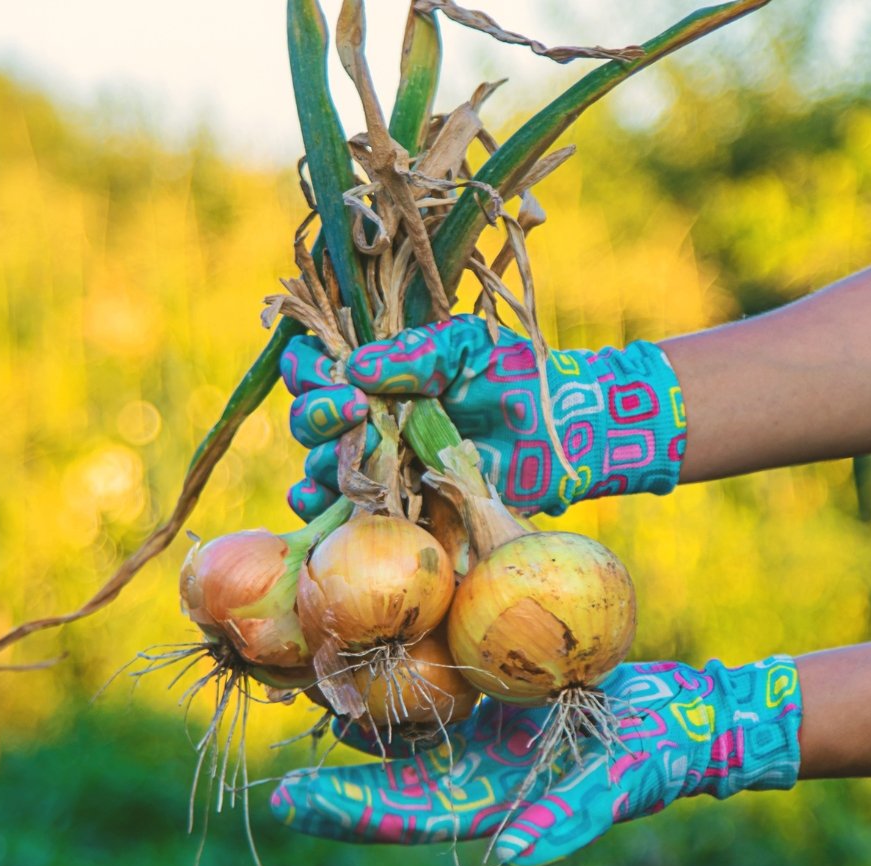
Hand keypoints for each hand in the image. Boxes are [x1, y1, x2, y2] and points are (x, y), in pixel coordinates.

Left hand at [270, 657, 802, 865]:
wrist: (683, 718)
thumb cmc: (653, 759)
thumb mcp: (617, 788)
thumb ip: (565, 823)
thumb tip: (511, 857)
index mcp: (489, 802)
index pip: (402, 814)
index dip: (345, 813)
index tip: (287, 802)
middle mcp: (472, 770)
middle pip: (385, 777)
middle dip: (329, 775)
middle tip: (270, 755)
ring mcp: (481, 733)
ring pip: (401, 730)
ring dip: (353, 715)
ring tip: (297, 690)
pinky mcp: (496, 694)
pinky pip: (434, 686)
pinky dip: (396, 670)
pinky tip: (364, 641)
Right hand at [279, 315, 687, 520]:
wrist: (562, 430)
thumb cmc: (513, 376)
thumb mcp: (466, 347)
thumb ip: (415, 353)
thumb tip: (357, 368)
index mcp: (375, 372)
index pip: (313, 366)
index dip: (308, 371)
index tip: (344, 380)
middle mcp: (366, 417)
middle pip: (309, 421)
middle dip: (319, 416)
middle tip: (357, 412)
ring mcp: (379, 464)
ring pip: (321, 468)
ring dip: (325, 465)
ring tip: (352, 462)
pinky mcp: (399, 505)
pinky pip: (345, 513)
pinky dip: (324, 510)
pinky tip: (323, 503)